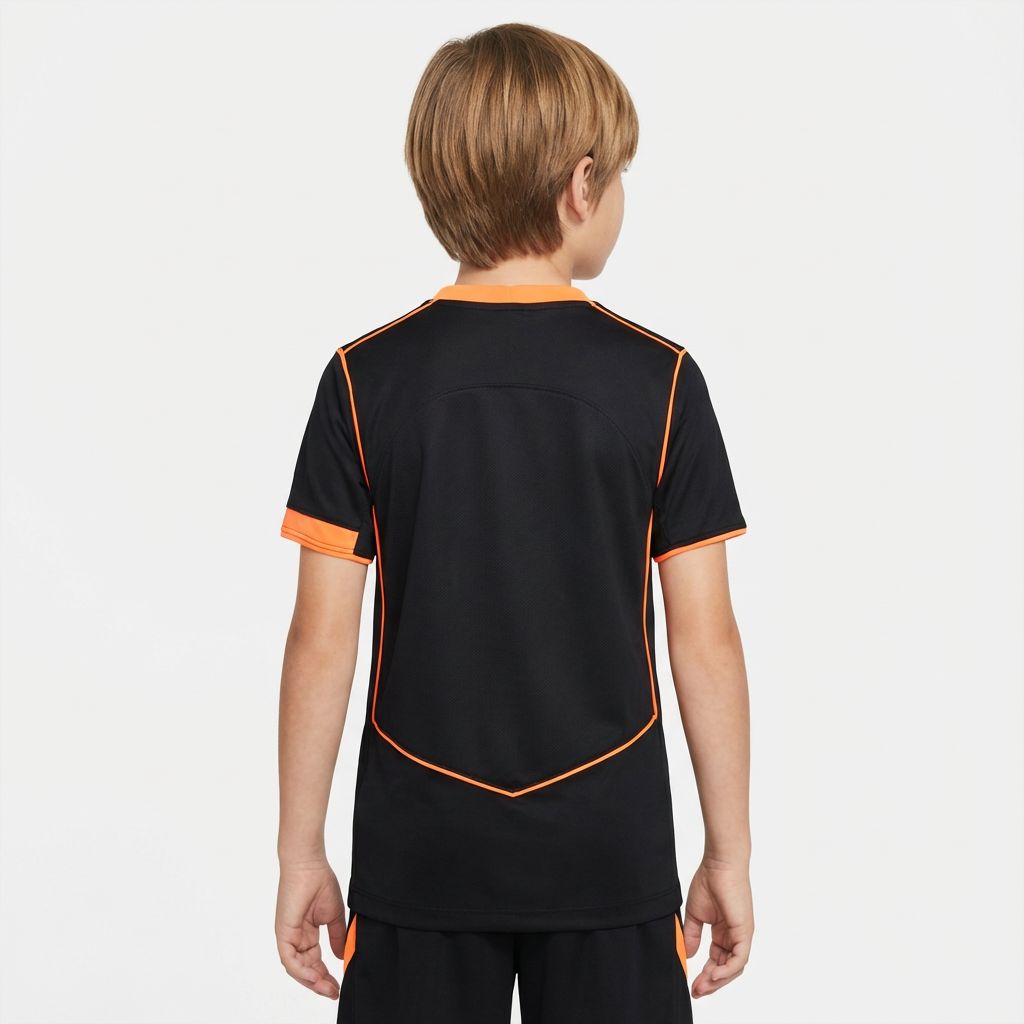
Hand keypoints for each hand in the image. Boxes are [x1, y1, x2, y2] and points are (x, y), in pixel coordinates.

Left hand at [275, 860, 347, 998]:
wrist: (309, 865)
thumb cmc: (320, 882)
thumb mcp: (333, 915)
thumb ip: (337, 936)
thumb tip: (343, 956)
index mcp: (306, 933)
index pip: (315, 961)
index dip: (326, 975)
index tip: (338, 985)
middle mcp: (296, 938)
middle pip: (306, 969)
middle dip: (320, 983)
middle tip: (334, 992)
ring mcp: (288, 936)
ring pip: (297, 968)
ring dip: (312, 981)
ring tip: (328, 988)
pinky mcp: (283, 933)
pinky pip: (290, 959)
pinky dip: (302, 970)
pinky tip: (315, 976)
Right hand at [683, 858, 752, 997]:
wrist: (719, 863)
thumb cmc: (709, 881)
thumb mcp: (695, 914)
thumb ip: (692, 935)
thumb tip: (688, 955)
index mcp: (724, 932)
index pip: (717, 960)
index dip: (705, 974)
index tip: (692, 984)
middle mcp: (734, 936)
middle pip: (726, 968)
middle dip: (711, 982)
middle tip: (696, 991)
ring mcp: (741, 934)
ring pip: (734, 967)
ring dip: (718, 980)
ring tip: (701, 986)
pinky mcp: (745, 931)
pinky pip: (739, 958)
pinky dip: (727, 970)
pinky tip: (712, 974)